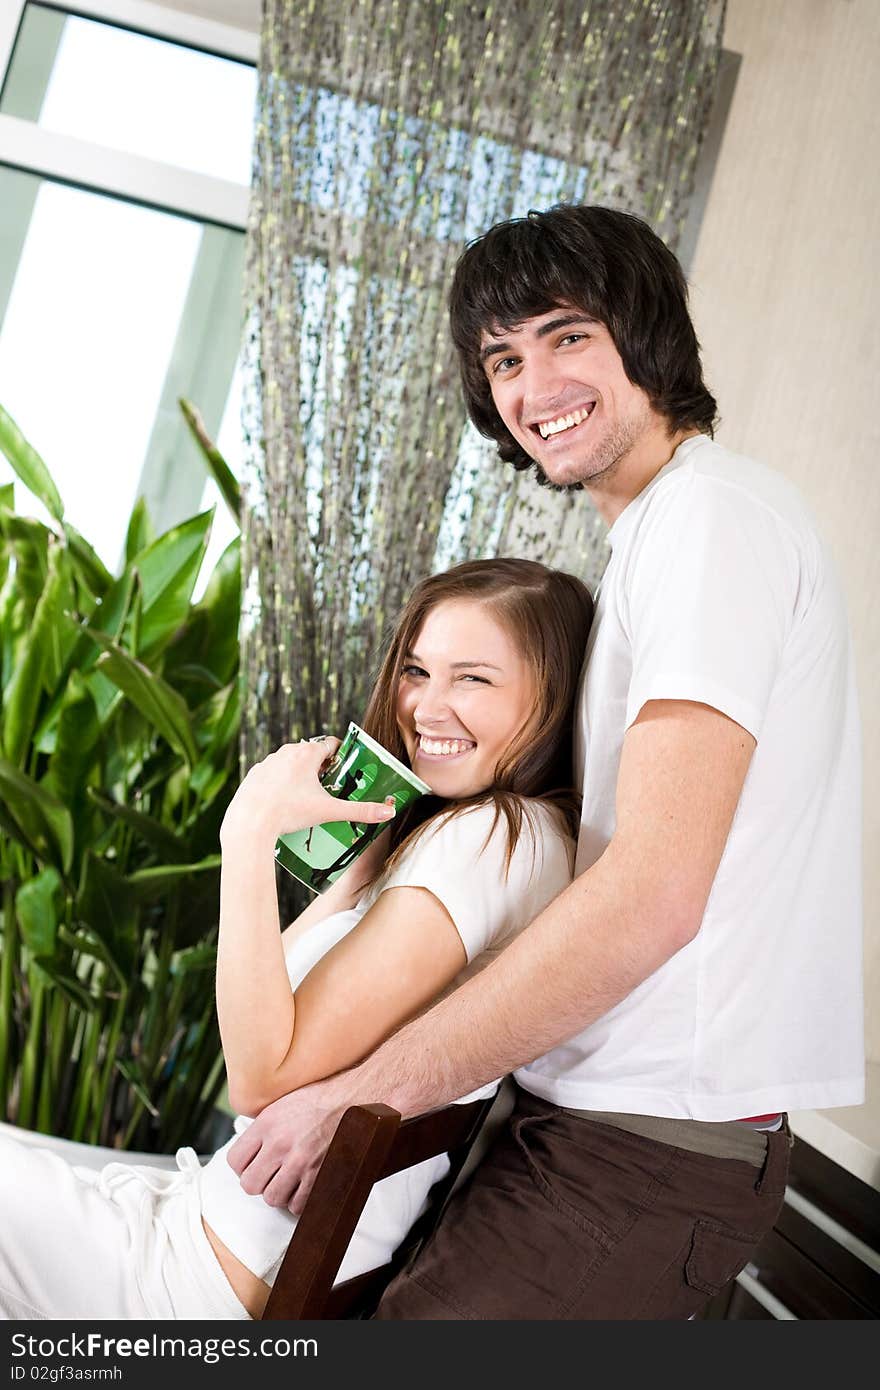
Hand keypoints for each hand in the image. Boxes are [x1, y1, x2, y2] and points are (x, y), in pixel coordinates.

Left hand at [219, 736, 394, 847]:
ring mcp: (268, 762)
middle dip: (322, 768)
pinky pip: (272, 774)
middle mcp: (287, 751)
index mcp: (308, 753)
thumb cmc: (289, 813)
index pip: (331, 744)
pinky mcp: (254, 774)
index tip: (345, 769)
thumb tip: (389, 812)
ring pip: (290, 762)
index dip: (341, 756)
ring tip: (306, 798)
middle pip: (311, 753)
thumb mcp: (328, 811)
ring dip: (300, 774)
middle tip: (329, 789)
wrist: (249, 822)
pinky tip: (283, 801)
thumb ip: (360, 811)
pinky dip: (280, 783)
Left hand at [227, 1074, 350, 1213]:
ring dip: (279, 1193)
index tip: (252, 1164)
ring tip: (289, 1180)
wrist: (356, 1099)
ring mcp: (300, 1161)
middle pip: (250, 1184)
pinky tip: (304, 1186)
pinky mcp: (319, 1175)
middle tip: (270, 1175)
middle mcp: (280, 1144)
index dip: (242, 1166)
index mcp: (267, 1124)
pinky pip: (297, 1205)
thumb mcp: (283, 1104)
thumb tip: (249, 1151)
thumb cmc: (321, 1099)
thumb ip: (262, 1128)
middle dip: (259, 1182)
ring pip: (272, 1198)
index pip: (235, 1161)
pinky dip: (299, 1200)